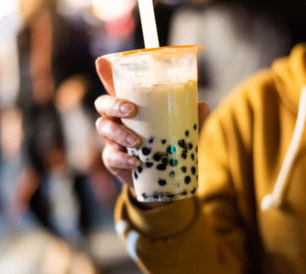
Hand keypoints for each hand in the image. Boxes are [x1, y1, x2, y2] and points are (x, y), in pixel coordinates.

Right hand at [94, 57, 209, 195]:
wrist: (160, 179)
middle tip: (131, 110)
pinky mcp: (113, 160)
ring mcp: (112, 140)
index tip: (102, 62)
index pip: (115, 86)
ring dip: (118, 133)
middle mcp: (116, 119)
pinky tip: (135, 161)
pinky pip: (110, 156)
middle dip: (114, 104)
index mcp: (130, 106)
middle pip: (103, 104)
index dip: (106, 73)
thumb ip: (190, 117)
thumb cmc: (166, 145)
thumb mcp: (180, 130)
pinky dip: (122, 159)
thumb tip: (203, 105)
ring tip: (136, 141)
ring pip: (104, 128)